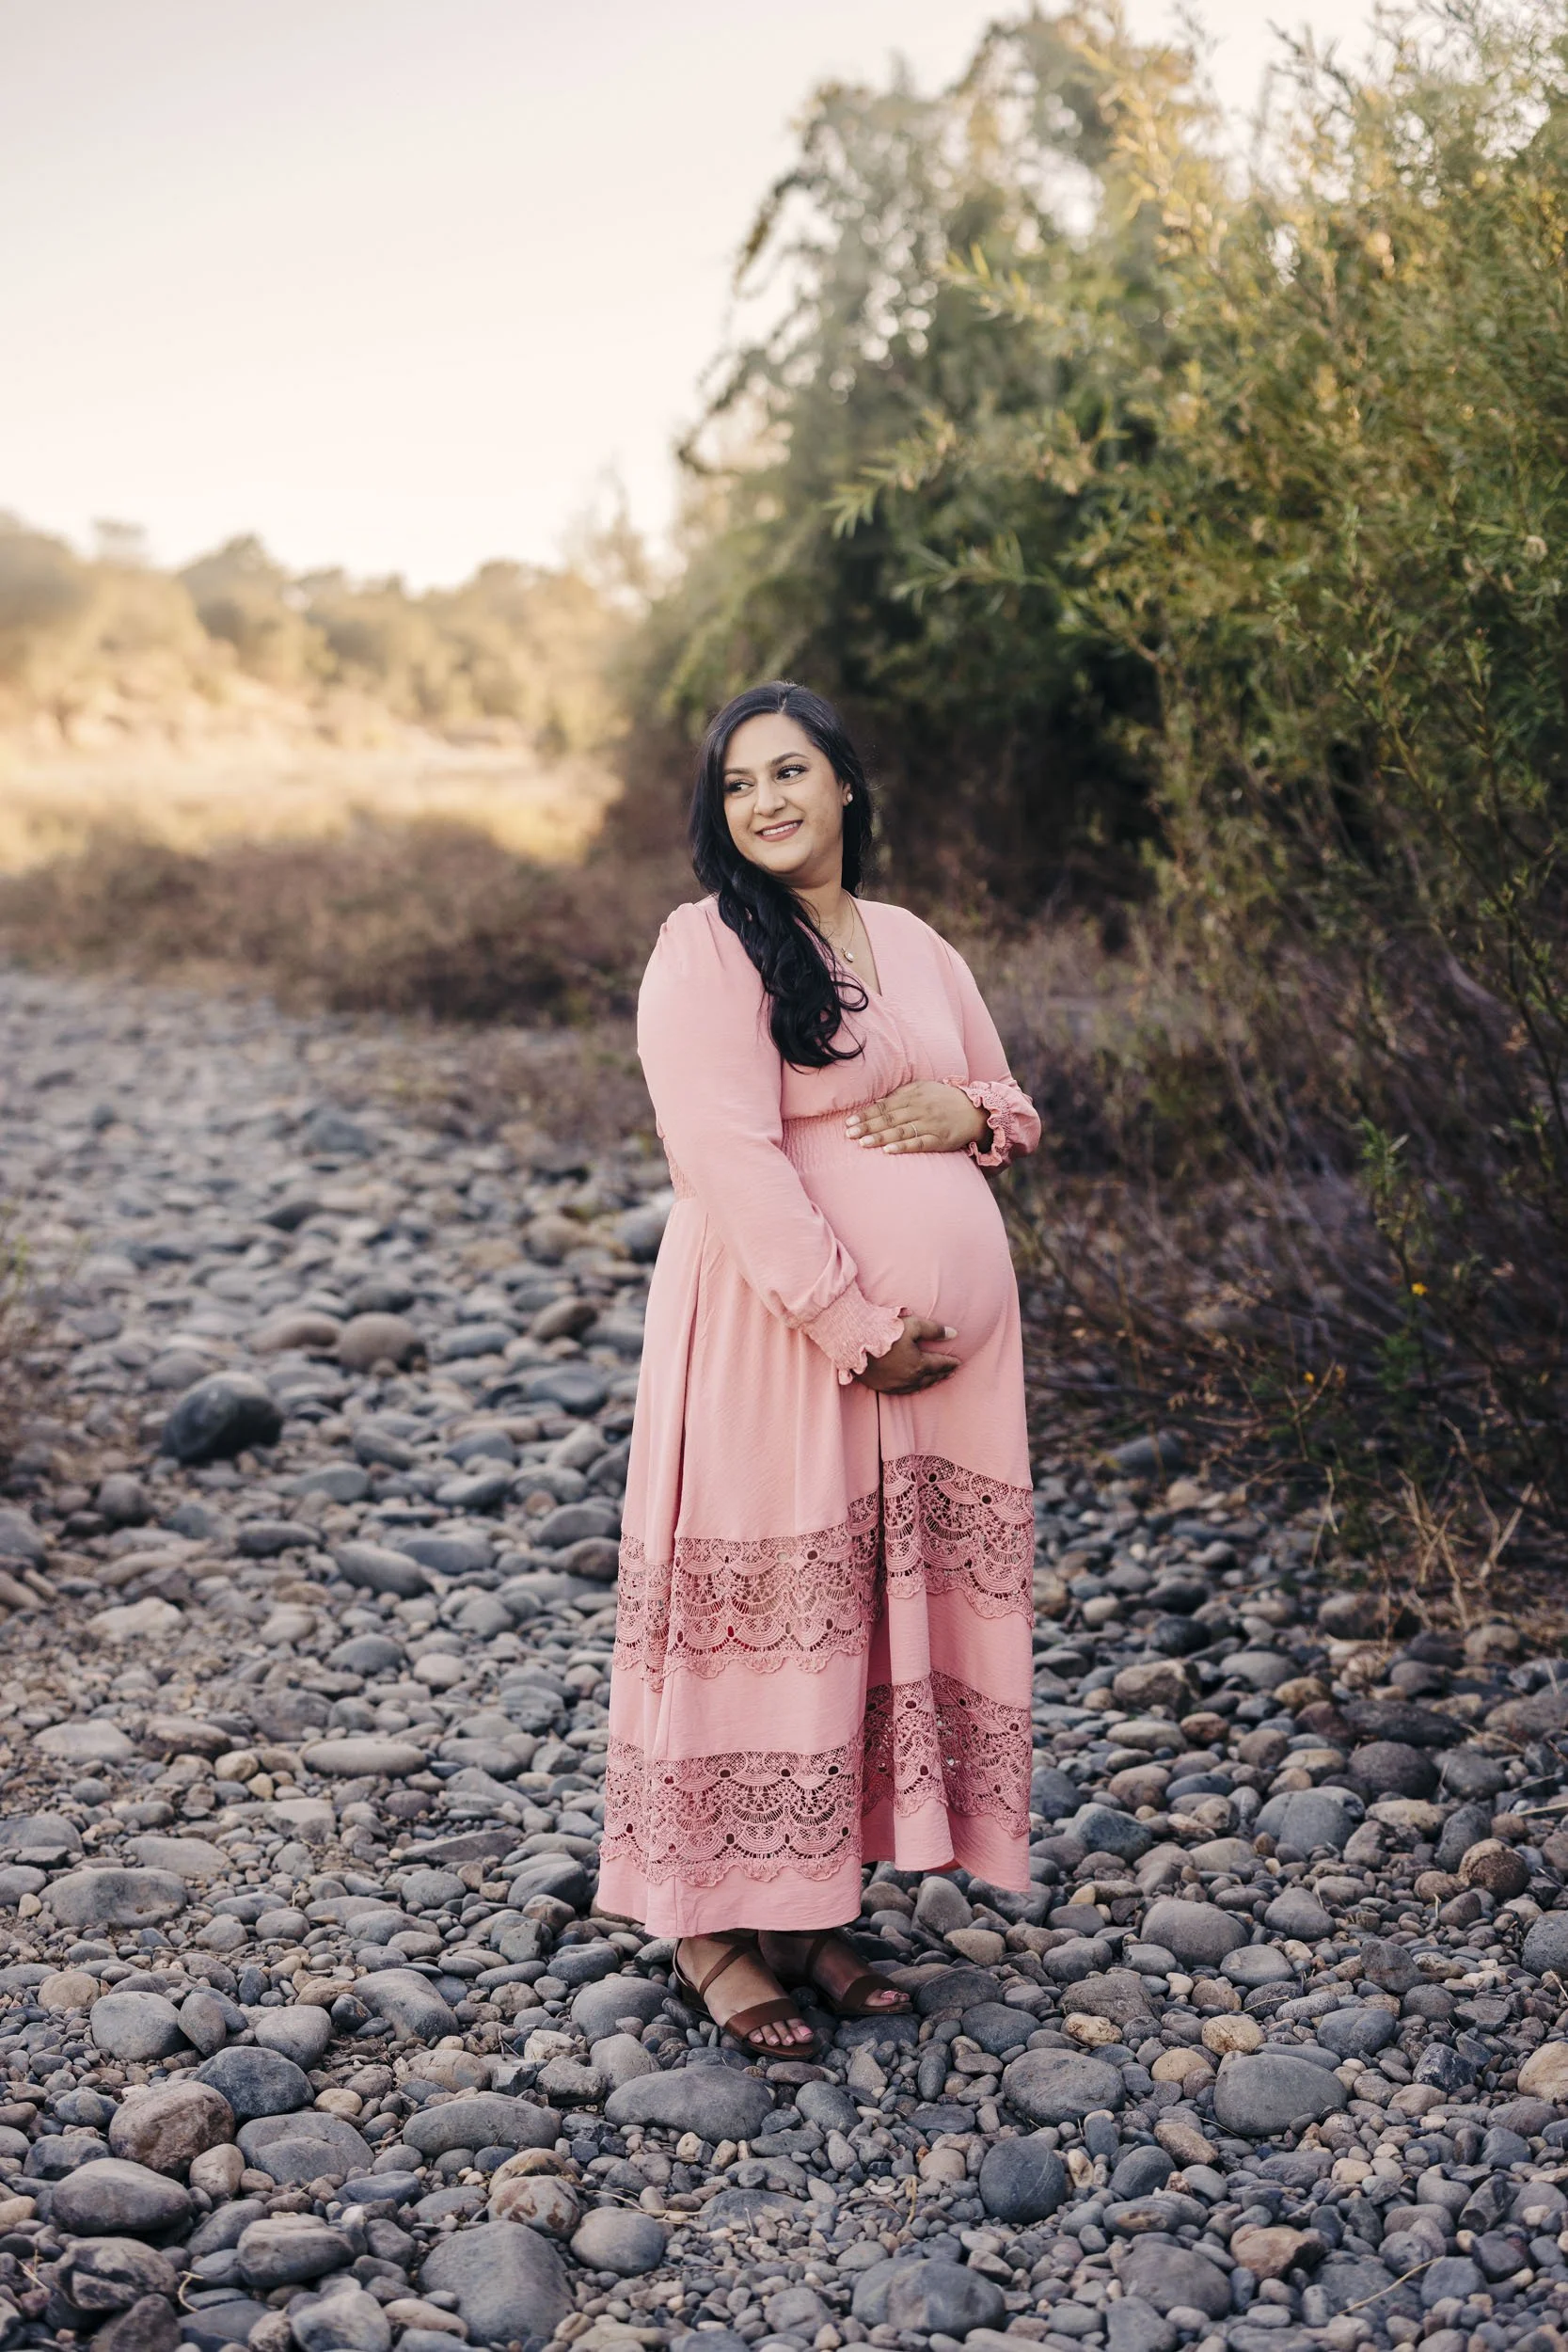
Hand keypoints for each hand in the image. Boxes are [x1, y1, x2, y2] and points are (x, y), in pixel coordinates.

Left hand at [846, 1081, 988, 1154]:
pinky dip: (903, 1147)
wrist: (975, 1111)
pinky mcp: (940, 1139)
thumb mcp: (923, 1089)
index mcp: (914, 1096)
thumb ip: (900, 1095)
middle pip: (889, 1119)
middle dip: (868, 1127)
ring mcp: (930, 1124)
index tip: (848, 1122)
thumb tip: (876, 1102)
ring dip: (880, 1138)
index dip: (866, 1114)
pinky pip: (919, 1144)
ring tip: (863, 1143)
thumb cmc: (944, 1099)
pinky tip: (888, 1151)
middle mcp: (920, 1109)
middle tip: (849, 1134)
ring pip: (901, 1131)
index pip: (884, 1106)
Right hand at [855, 1315, 958, 1392]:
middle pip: (932, 1377)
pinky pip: (904, 1391)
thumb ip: (934, 1330)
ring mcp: (896, 1385)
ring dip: (930, 1382)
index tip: (959, 1362)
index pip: (941, 1364)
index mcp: (919, 1364)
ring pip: (919, 1386)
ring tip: (937, 1378)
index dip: (951, 1363)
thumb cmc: (885, 1331)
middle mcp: (910, 1378)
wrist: (854, 1343)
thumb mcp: (913, 1325)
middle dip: (943, 1374)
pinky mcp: (883, 1387)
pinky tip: (916, 1385)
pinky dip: (915, 1388)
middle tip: (951, 1372)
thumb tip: (954, 1334)